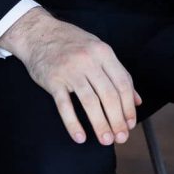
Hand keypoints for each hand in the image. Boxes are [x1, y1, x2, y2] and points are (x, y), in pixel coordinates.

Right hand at [0, 7, 140, 145]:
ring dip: (100, 124)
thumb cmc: (69, 42)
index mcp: (103, 52)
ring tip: (105, 140)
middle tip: (120, 138)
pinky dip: (73, 123)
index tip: (130, 124)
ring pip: (90, 102)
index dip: (128, 107)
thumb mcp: (97, 49)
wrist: (37, 32)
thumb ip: (118, 73)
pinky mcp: (53, 79)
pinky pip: (64, 105)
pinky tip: (80, 136)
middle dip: (117, 120)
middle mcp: (88, 60)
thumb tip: (136, 100)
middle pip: (108, 95)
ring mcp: (69, 70)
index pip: (122, 83)